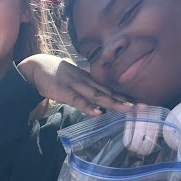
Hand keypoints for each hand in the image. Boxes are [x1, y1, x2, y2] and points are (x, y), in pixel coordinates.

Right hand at [17, 55, 132, 116]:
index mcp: (89, 79)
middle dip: (126, 99)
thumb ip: (85, 89)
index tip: (141, 102)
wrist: (36, 68)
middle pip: (109, 92)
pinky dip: (88, 107)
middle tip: (143, 107)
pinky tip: (99, 113)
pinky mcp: (64, 92)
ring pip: (98, 96)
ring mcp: (76, 86)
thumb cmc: (55, 76)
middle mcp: (87, 81)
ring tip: (128, 109)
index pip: (110, 88)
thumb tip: (98, 101)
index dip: (125, 95)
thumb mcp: (74, 80)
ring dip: (113, 103)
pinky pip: (78, 101)